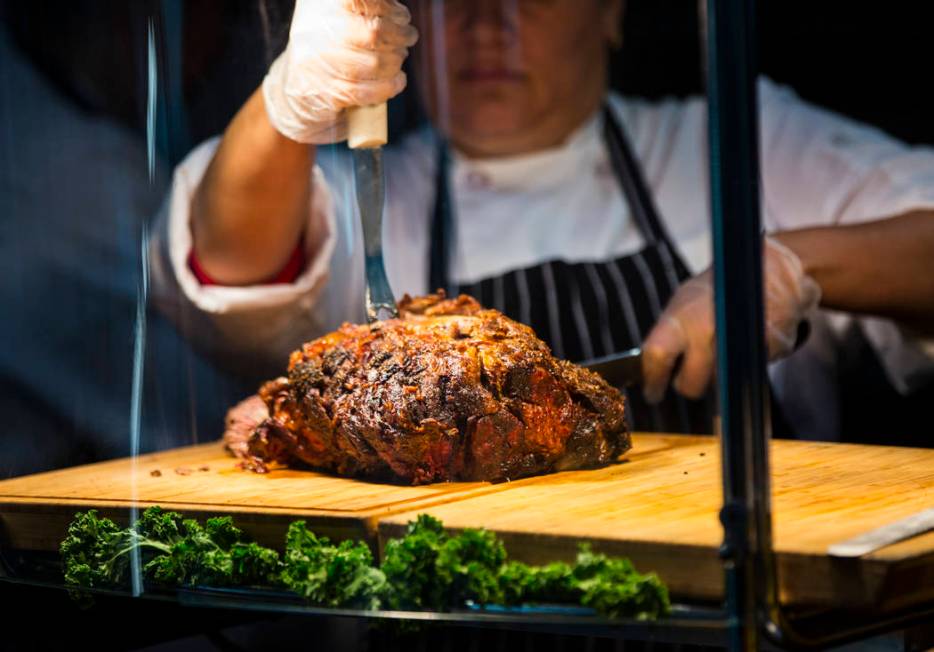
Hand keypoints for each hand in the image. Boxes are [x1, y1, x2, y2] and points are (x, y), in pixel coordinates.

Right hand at [262, 0, 417, 143]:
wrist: (295, 91)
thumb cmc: (325, 49)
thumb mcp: (334, 16)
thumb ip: (362, 7)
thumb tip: (396, 9)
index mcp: (320, 8)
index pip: (356, 0)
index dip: (386, 7)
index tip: (401, 16)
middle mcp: (314, 32)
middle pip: (373, 32)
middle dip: (400, 36)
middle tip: (409, 37)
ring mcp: (319, 64)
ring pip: (374, 64)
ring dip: (396, 62)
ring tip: (399, 58)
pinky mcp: (326, 93)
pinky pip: (366, 91)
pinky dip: (389, 86)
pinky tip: (397, 81)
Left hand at [641, 236, 820, 403]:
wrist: (770, 272)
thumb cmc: (718, 290)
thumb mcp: (684, 302)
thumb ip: (669, 334)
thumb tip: (649, 366)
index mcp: (683, 316)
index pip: (657, 355)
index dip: (652, 379)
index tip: (652, 392)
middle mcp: (709, 330)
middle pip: (690, 383)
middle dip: (688, 384)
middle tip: (687, 377)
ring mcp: (739, 343)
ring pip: (717, 385)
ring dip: (714, 377)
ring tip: (718, 350)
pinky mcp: (765, 353)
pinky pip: (744, 375)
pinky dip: (739, 369)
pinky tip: (738, 349)